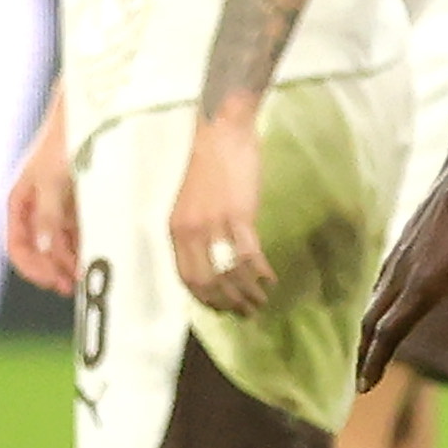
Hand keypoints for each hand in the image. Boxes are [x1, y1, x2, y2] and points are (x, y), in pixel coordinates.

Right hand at [3, 99, 76, 296]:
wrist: (90, 113)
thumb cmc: (64, 143)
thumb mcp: (53, 181)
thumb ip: (48, 216)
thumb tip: (46, 249)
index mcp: (20, 201)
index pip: (18, 245)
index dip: (33, 267)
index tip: (53, 282)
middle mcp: (36, 206)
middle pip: (41, 250)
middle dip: (56, 270)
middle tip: (77, 288)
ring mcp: (58, 204)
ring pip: (61, 244)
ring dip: (73, 262)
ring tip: (92, 278)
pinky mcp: (80, 201)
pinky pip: (80, 231)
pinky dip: (87, 245)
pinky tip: (103, 256)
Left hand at [168, 101, 273, 315]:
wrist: (222, 134)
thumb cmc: (211, 164)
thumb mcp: (193, 203)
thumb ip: (197, 230)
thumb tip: (213, 257)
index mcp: (176, 230)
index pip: (185, 277)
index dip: (205, 299)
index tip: (222, 309)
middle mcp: (190, 232)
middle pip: (206, 282)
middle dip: (227, 303)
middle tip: (246, 313)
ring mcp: (214, 224)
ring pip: (228, 273)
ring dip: (246, 293)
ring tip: (261, 301)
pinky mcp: (238, 216)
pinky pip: (249, 255)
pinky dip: (261, 273)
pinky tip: (271, 278)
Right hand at [361, 164, 447, 391]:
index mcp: (423, 283)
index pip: (390, 332)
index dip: (376, 361)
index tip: (365, 387)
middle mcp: (403, 271)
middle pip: (373, 320)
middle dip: (366, 352)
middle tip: (361, 382)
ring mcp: (401, 253)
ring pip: (375, 299)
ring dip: (370, 329)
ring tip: (371, 351)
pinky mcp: (405, 241)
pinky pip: (383, 280)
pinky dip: (378, 303)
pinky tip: (386, 305)